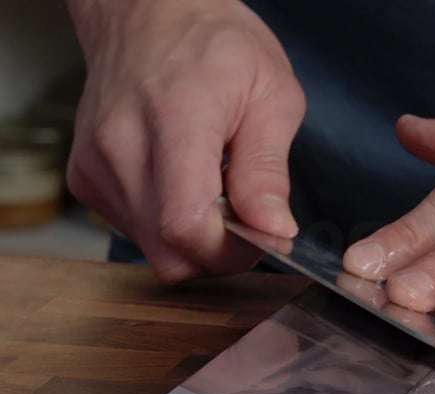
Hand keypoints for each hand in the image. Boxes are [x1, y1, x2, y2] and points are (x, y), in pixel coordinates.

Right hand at [65, 0, 304, 281]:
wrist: (150, 12)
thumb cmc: (217, 44)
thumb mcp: (271, 95)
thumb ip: (267, 170)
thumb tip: (274, 230)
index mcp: (175, 119)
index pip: (186, 226)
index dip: (232, 251)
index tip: (264, 234)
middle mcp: (121, 145)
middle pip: (168, 252)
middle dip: (219, 253)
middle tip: (246, 219)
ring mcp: (95, 163)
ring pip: (151, 248)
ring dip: (194, 239)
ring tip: (215, 190)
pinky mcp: (84, 176)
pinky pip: (133, 231)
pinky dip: (166, 225)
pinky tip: (184, 185)